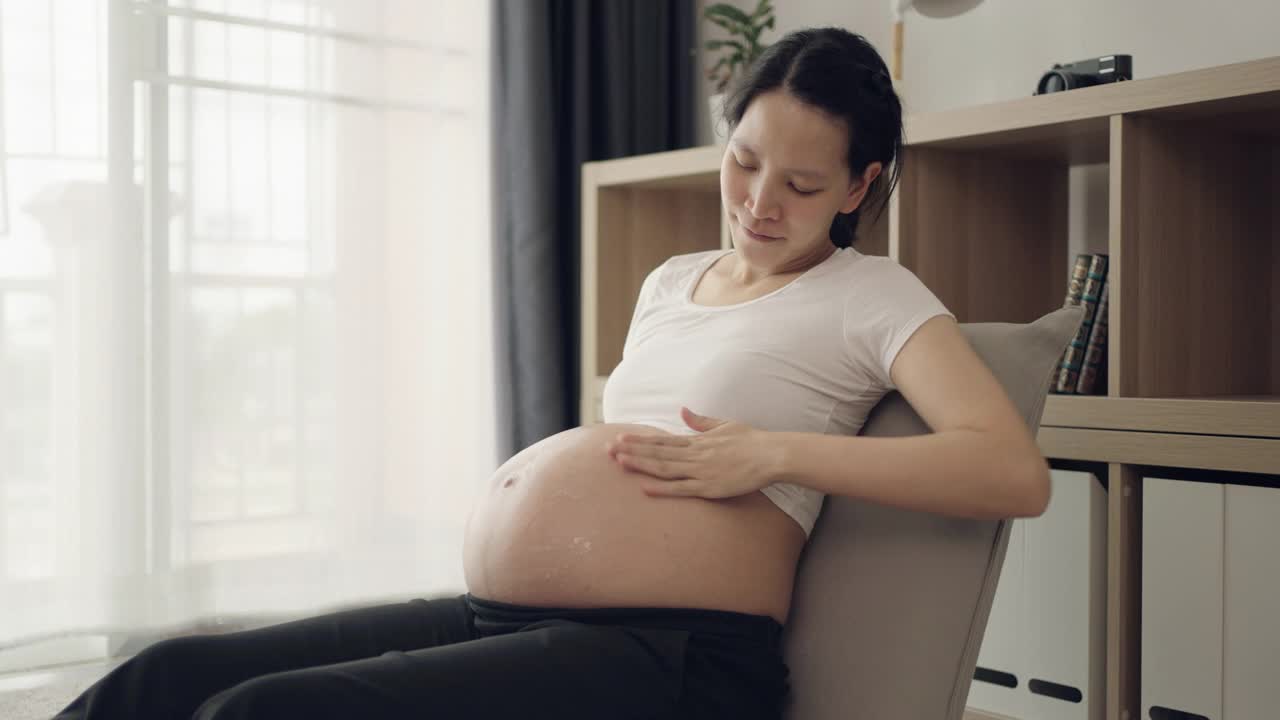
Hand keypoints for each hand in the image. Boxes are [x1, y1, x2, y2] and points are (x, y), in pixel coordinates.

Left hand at [605, 407, 782, 498]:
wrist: (771, 455)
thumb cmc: (751, 440)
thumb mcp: (724, 425)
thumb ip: (700, 421)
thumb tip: (682, 411)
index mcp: (697, 441)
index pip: (662, 440)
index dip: (640, 440)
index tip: (620, 438)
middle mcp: (695, 455)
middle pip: (657, 454)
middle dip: (632, 452)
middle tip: (608, 450)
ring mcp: (701, 471)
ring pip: (664, 469)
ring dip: (641, 466)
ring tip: (620, 463)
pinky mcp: (710, 487)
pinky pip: (682, 489)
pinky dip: (662, 489)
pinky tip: (645, 487)